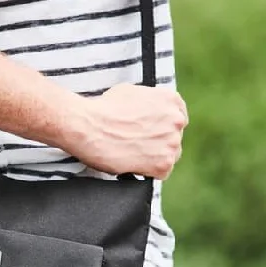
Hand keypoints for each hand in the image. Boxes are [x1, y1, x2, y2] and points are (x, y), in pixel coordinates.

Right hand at [66, 84, 187, 177]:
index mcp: (170, 100)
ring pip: (170, 156)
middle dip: (158, 143)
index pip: (177, 119)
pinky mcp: (163, 164)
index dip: (162, 128)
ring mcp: (171, 143)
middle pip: (174, 139)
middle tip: (137, 146)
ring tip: (132, 155)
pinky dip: (148, 172)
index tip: (152, 134)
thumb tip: (146, 112)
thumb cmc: (103, 109)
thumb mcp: (131, 93)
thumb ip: (148, 104)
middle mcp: (176, 120)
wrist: (88, 126)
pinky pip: (161, 173)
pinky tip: (133, 164)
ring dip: (153, 158)